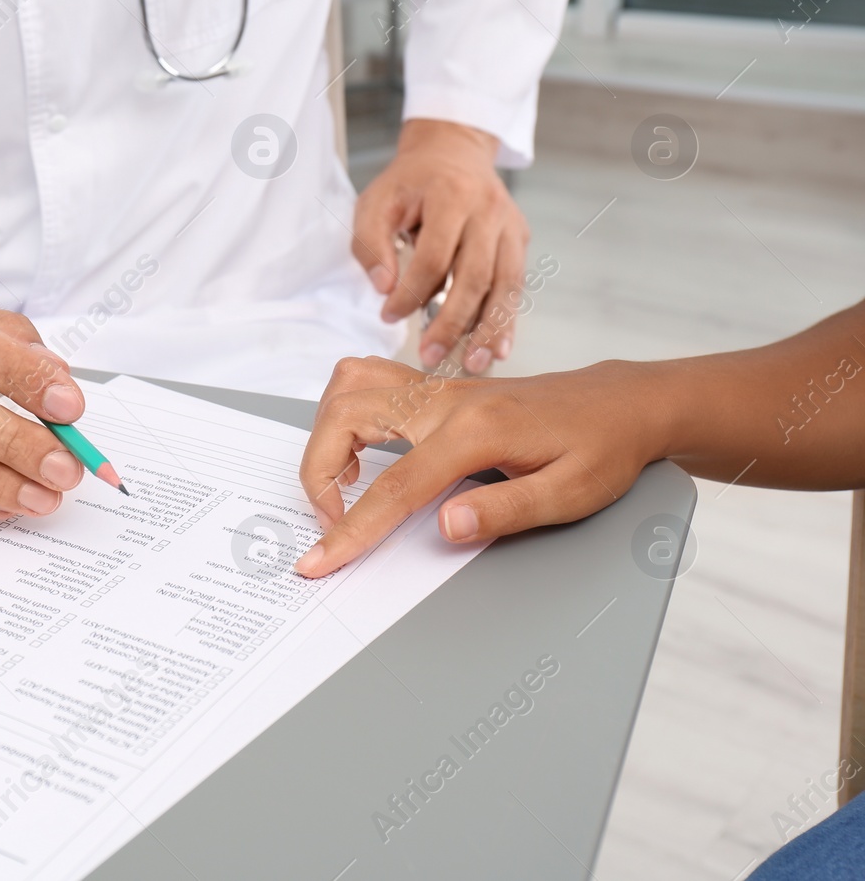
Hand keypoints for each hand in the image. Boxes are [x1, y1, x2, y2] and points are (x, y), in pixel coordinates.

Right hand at [294, 356, 666, 577]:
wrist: (623, 403)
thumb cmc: (603, 449)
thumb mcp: (571, 494)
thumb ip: (505, 511)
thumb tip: (445, 527)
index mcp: (476, 430)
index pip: (394, 485)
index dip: (351, 528)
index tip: (320, 560)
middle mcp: (447, 398)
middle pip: (346, 416)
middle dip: (318, 472)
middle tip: (332, 521)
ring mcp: (439, 387)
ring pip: (349, 386)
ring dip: (326, 435)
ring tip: (341, 484)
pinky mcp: (438, 387)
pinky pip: (368, 381)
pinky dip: (343, 413)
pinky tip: (359, 451)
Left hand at [353, 119, 528, 373]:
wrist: (453, 151)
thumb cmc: (410, 182)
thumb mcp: (376, 201)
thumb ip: (371, 243)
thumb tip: (384, 288)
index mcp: (452, 196)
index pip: (433, 257)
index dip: (410, 292)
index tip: (388, 315)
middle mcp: (489, 211)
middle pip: (475, 276)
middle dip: (452, 322)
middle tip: (430, 356)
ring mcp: (510, 226)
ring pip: (505, 285)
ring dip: (490, 329)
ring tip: (474, 363)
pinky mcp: (519, 239)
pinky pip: (514, 285)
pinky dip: (506, 319)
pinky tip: (497, 348)